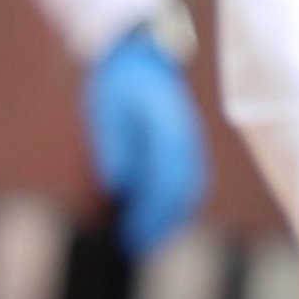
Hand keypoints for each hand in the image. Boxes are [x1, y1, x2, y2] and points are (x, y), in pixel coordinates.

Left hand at [80, 30, 206, 259]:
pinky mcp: (183, 145)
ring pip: (191, 187)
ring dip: (171, 215)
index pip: (168, 181)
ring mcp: (188, 141)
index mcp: (171, 129)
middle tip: (133, 244)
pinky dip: (175, 202)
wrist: (138, 54)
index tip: (129, 234)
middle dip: (162, 221)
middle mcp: (186, 138)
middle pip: (185, 189)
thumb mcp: (106, 108)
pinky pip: (188, 179)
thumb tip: (119, 183)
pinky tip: (155, 215)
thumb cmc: (119, 81)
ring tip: (144, 237)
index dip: (151, 212)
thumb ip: (114, 145)